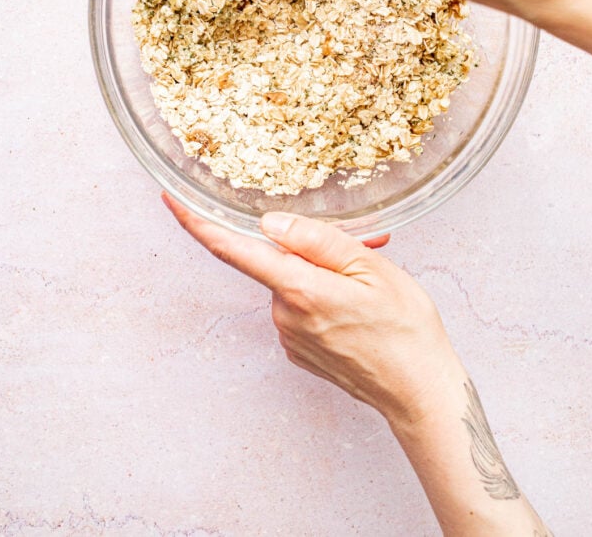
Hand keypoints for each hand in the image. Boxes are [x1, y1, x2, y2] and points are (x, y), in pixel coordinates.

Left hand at [162, 194, 457, 427]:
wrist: (419, 391)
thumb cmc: (404, 328)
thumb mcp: (370, 267)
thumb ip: (316, 240)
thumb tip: (270, 222)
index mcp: (299, 290)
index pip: (234, 250)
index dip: (198, 223)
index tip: (172, 200)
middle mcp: (284, 315)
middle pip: (278, 261)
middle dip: (312, 248)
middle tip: (365, 246)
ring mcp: (289, 337)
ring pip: (294, 284)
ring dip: (323, 274)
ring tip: (370, 285)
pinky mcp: (299, 351)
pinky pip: (302, 308)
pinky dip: (323, 297)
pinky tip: (358, 307)